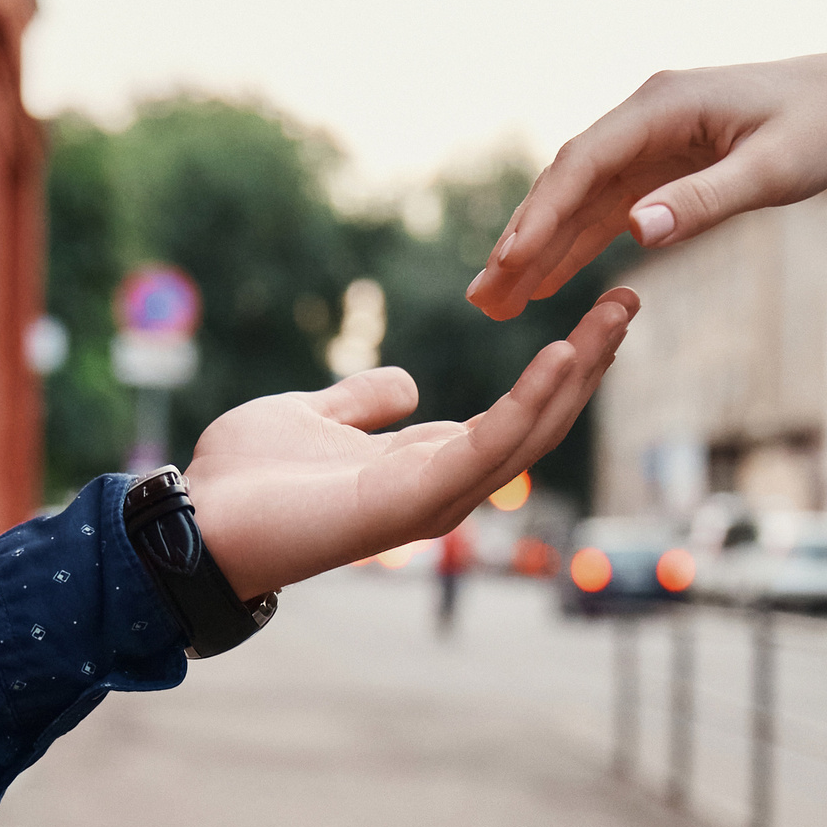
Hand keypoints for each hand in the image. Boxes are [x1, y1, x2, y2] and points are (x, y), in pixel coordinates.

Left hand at [185, 289, 637, 597]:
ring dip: (577, 374)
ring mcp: (433, 498)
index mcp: (422, 464)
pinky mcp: (413, 502)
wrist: (195, 524)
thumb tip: (406, 383)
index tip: (596, 311)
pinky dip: (528, 403)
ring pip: (528, 435)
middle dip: (587, 363)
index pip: (512, 414)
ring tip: (615, 316)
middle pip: (537, 422)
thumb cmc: (242, 482)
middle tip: (630, 303)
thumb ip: (360, 402)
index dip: (558, 366)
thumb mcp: (308, 415)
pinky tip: (561, 355)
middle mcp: (441, 485)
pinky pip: (486, 447)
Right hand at [465, 52, 826, 318]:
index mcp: (663, 105)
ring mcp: (655, 139)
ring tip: (499, 300)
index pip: (582, 163)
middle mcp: (647, 115)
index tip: (507, 263)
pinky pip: (611, 206)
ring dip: (541, 248)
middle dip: (523, 240)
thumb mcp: (773, 170)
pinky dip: (579, 242)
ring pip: (582, 197)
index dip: (540, 215)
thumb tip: (636, 231)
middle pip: (567, 182)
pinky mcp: (670, 161)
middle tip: (483, 298)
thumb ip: (705, 201)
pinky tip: (550, 279)